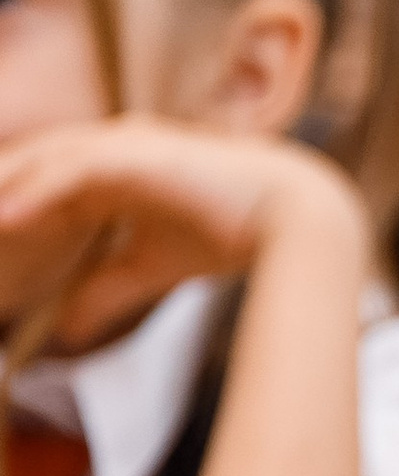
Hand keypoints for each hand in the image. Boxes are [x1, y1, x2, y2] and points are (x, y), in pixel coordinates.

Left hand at [0, 118, 365, 354]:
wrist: (294, 216)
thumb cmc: (231, 233)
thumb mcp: (150, 268)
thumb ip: (105, 289)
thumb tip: (68, 332)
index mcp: (118, 167)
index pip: (45, 183)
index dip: (9, 209)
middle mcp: (114, 146)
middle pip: (33, 164)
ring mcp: (123, 143)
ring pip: (43, 163)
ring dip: (4, 189)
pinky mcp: (134, 152)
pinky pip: (68, 172)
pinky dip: (34, 194)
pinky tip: (5, 218)